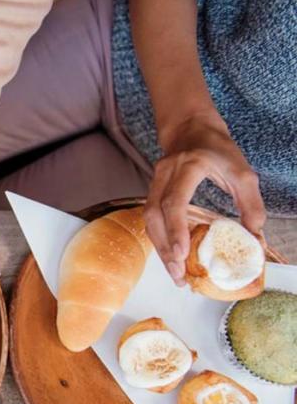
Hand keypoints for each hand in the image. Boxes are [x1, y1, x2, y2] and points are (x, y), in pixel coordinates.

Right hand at [144, 116, 265, 284]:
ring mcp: (154, 182)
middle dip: (165, 247)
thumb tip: (255, 236)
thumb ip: (250, 203)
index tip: (182, 253)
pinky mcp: (152, 191)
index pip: (174, 201)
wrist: (190, 130)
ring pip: (149, 220)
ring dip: (160, 248)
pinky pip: (151, 219)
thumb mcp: (243, 172)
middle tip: (178, 274)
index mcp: (188, 166)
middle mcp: (165, 174)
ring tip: (175, 273)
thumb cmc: (218, 150)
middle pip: (155, 215)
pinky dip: (159, 240)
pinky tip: (170, 256)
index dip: (176, 228)